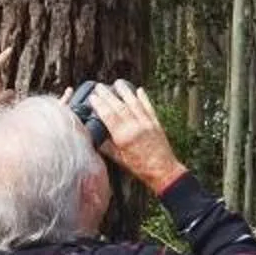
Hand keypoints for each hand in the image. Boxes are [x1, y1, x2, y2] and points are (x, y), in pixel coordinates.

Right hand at [93, 80, 184, 194]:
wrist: (163, 171)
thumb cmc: (140, 168)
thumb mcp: (119, 159)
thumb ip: (107, 146)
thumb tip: (96, 136)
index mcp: (124, 137)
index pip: (108, 116)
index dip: (99, 105)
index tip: (92, 97)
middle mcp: (135, 127)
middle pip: (119, 106)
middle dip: (108, 95)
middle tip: (100, 86)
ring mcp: (147, 123)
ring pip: (134, 103)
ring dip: (125, 91)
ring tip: (117, 82)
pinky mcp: (156, 123)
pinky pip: (148, 107)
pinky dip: (143, 98)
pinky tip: (139, 90)